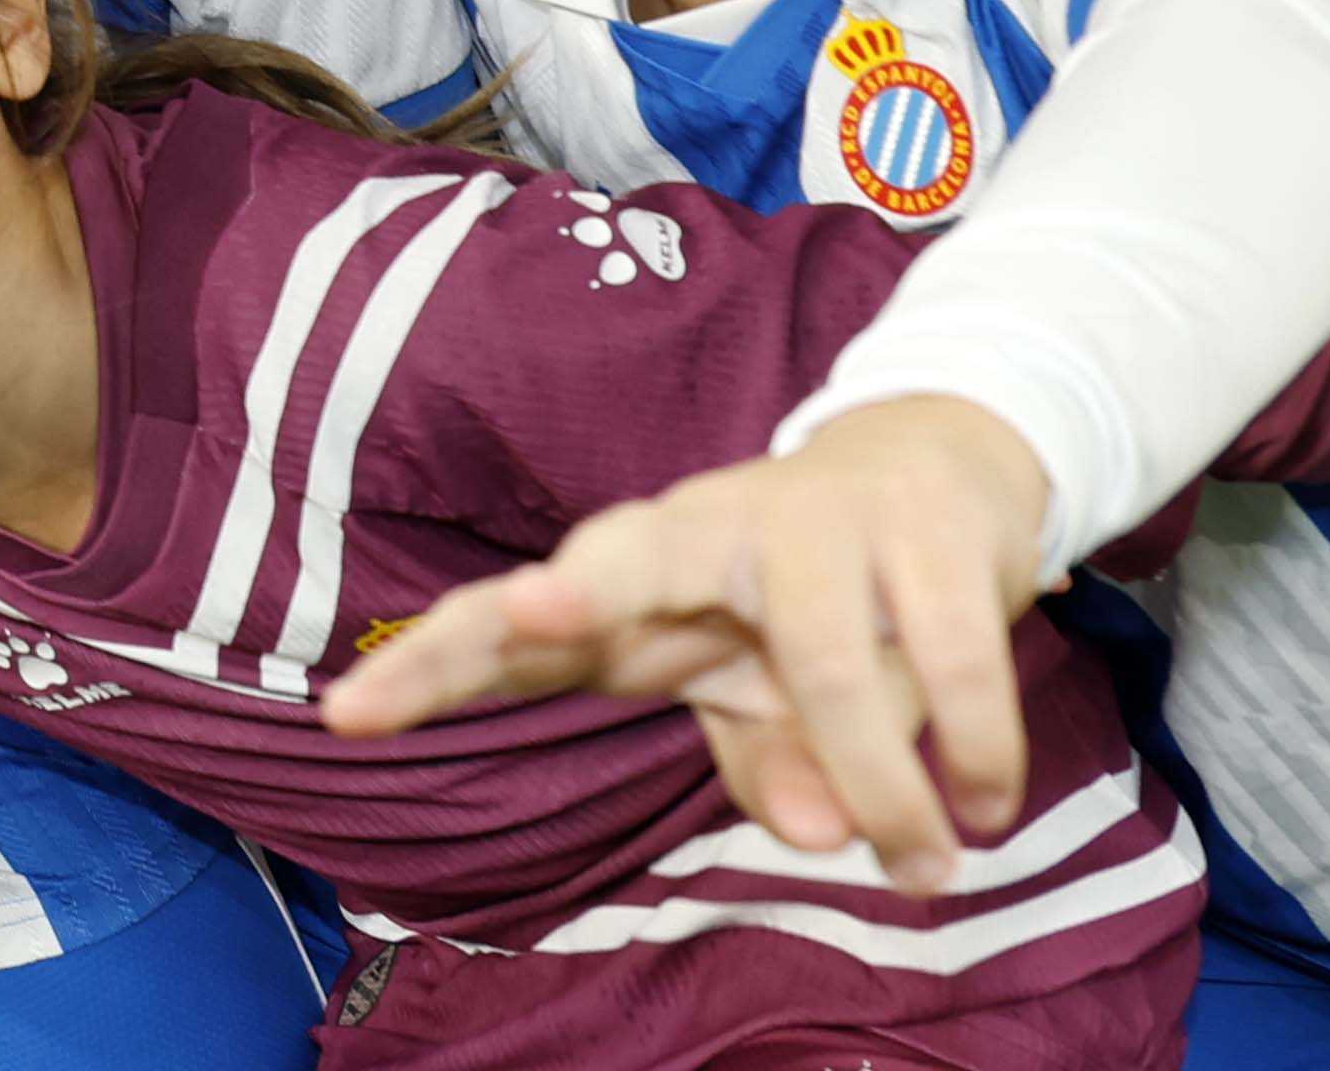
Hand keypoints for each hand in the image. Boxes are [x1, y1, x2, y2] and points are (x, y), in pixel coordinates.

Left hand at [321, 395, 1053, 898]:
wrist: (946, 460)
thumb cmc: (815, 592)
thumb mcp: (765, 692)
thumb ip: (766, 763)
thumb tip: (822, 833)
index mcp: (639, 583)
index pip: (516, 628)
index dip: (440, 667)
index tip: (346, 712)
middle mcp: (706, 533)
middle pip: (623, 555)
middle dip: (576, 591)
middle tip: (534, 617)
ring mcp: (815, 516)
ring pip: (823, 654)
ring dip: (880, 777)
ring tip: (926, 869)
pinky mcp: (919, 523)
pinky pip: (943, 649)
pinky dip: (972, 738)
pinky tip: (982, 804)